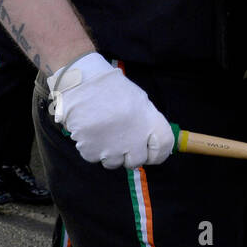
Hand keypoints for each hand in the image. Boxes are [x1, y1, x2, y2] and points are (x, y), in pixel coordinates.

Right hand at [48, 52, 172, 168]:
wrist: (81, 83)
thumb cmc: (110, 89)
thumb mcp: (139, 100)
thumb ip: (147, 123)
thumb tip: (151, 143)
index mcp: (149, 120)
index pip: (164, 147)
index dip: (159, 152)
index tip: (151, 151)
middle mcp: (134, 137)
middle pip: (138, 160)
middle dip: (131, 154)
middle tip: (122, 139)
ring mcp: (113, 147)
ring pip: (115, 163)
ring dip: (110, 153)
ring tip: (104, 132)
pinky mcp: (92, 151)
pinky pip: (95, 158)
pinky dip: (93, 149)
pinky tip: (92, 132)